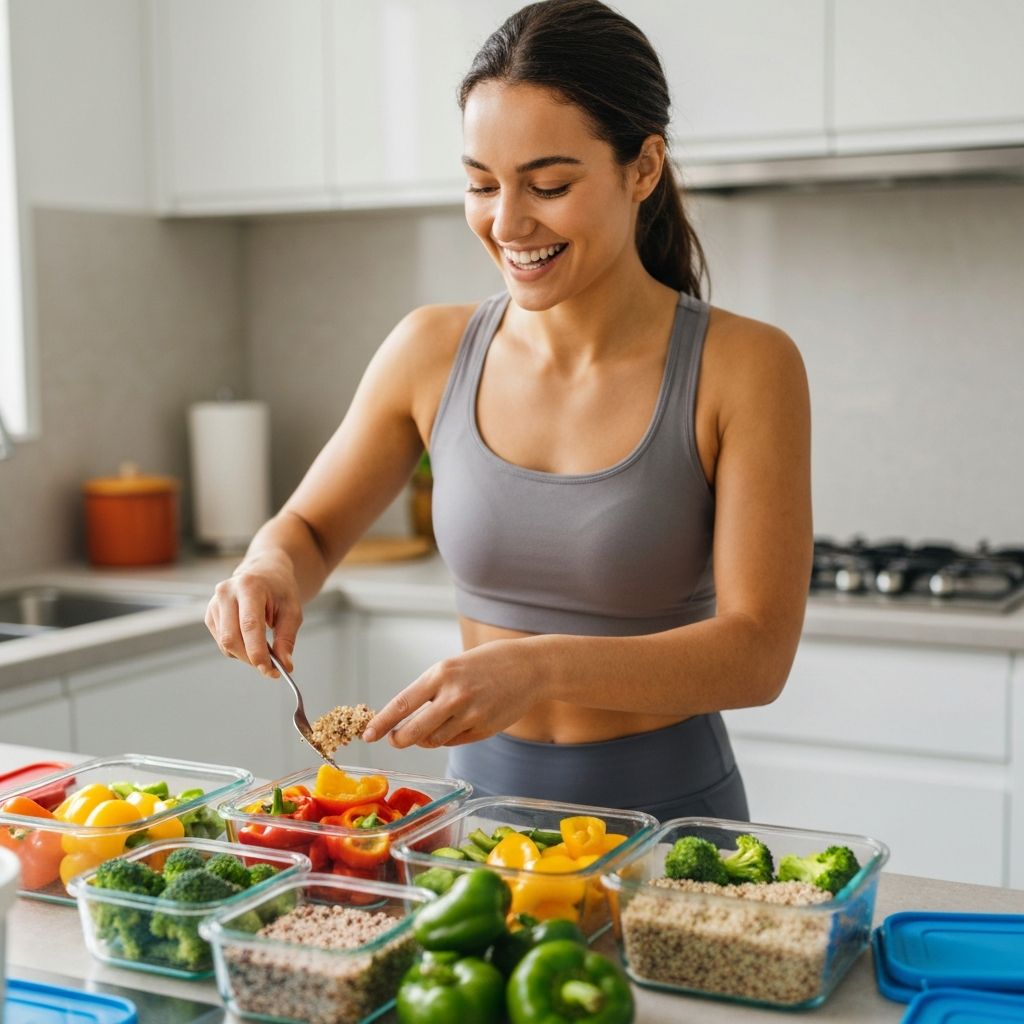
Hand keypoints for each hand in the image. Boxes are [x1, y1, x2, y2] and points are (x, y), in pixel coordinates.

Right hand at [204, 554, 302, 676]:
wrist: (265, 572)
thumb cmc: (279, 589)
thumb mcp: (292, 610)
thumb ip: (287, 638)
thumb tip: (285, 665)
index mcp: (249, 586)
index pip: (249, 625)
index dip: (257, 652)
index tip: (270, 670)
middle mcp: (226, 593)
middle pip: (232, 638)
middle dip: (251, 658)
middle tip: (271, 667)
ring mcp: (214, 603)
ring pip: (225, 644)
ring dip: (245, 655)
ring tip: (264, 648)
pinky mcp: (210, 614)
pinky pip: (222, 642)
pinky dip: (238, 649)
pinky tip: (250, 640)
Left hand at [363, 638, 546, 747]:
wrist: (531, 667)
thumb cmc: (490, 662)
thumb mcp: (455, 665)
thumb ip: (432, 689)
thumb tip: (407, 717)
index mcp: (442, 673)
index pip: (402, 704)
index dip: (381, 723)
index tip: (368, 735)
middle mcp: (453, 696)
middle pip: (413, 732)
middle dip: (398, 739)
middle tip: (394, 739)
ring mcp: (470, 715)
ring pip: (433, 740)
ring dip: (425, 738)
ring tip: (431, 725)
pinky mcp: (483, 730)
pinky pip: (454, 741)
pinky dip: (448, 737)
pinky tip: (456, 723)